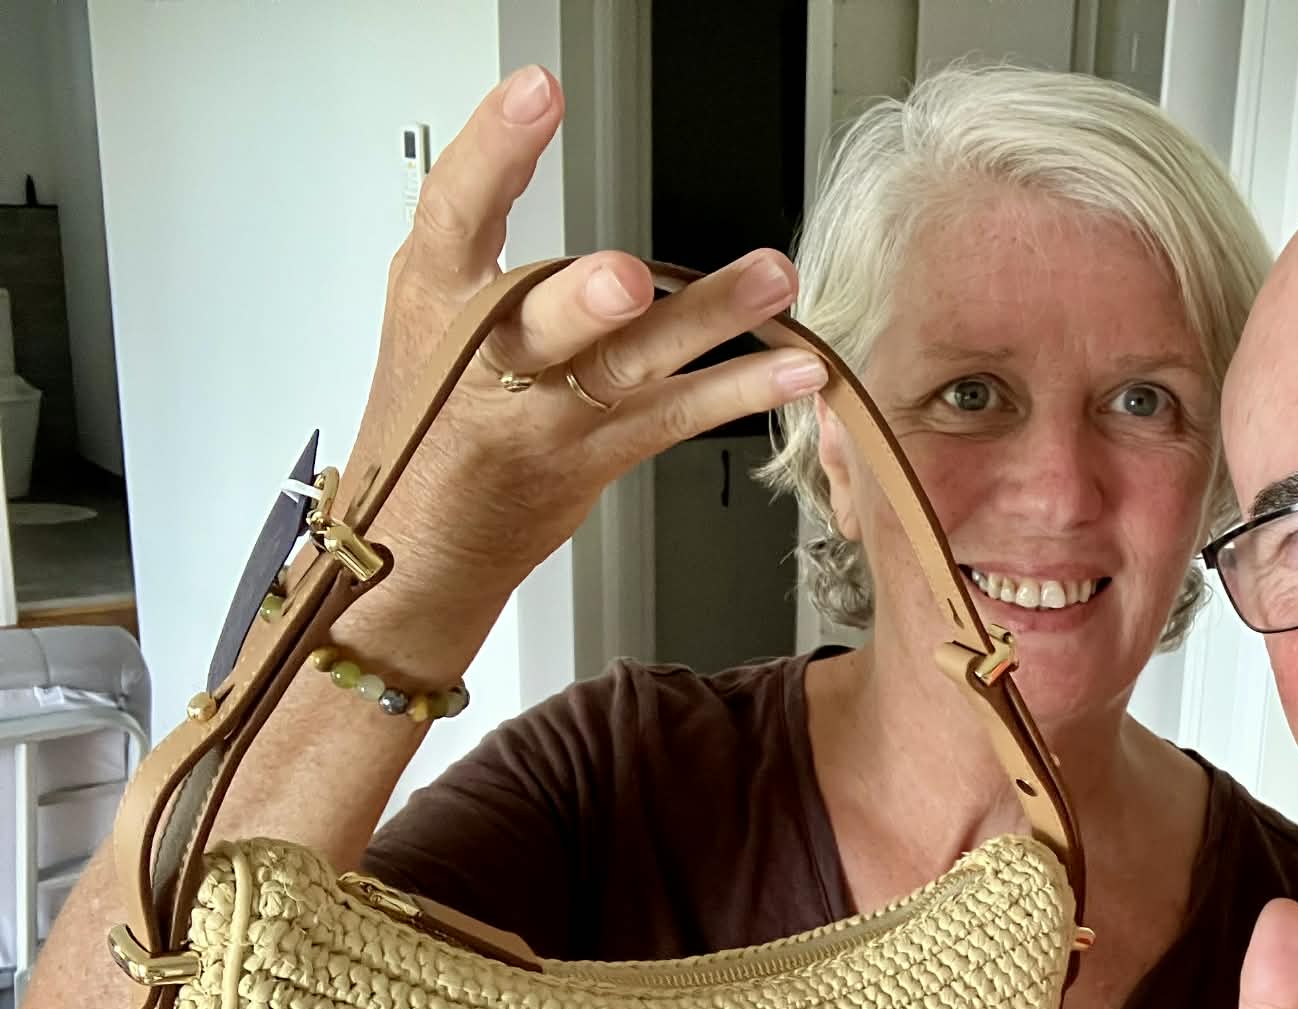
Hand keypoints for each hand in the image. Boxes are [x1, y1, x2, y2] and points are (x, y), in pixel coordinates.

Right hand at [354, 65, 826, 615]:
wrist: (420, 542)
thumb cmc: (432, 415)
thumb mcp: (427, 311)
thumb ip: (476, 234)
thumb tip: (515, 136)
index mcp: (437, 300)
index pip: (453, 212)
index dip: (491, 151)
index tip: (535, 94)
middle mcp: (493, 359)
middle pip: (540, 320)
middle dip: (585, 300)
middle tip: (629, 277)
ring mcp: (549, 417)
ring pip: (629, 365)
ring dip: (708, 321)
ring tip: (770, 284)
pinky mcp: (598, 457)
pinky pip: (678, 418)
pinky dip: (740, 391)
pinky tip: (794, 371)